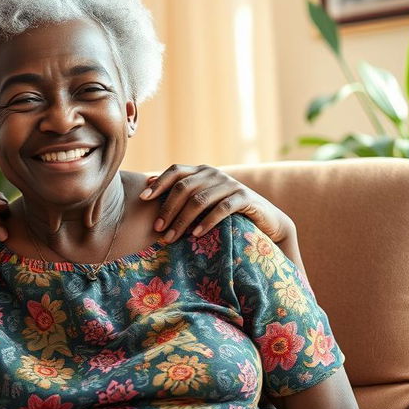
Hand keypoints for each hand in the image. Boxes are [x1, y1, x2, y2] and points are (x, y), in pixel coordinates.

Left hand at [140, 164, 295, 245]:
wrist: (265, 219)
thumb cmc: (227, 211)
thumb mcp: (203, 200)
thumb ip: (182, 194)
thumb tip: (148, 187)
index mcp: (202, 172)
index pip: (176, 171)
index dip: (159, 183)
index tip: (143, 199)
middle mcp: (214, 174)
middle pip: (184, 188)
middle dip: (168, 209)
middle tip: (158, 229)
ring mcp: (230, 184)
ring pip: (200, 200)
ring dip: (183, 221)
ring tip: (172, 238)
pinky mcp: (244, 198)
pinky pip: (222, 209)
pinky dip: (207, 222)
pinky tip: (196, 235)